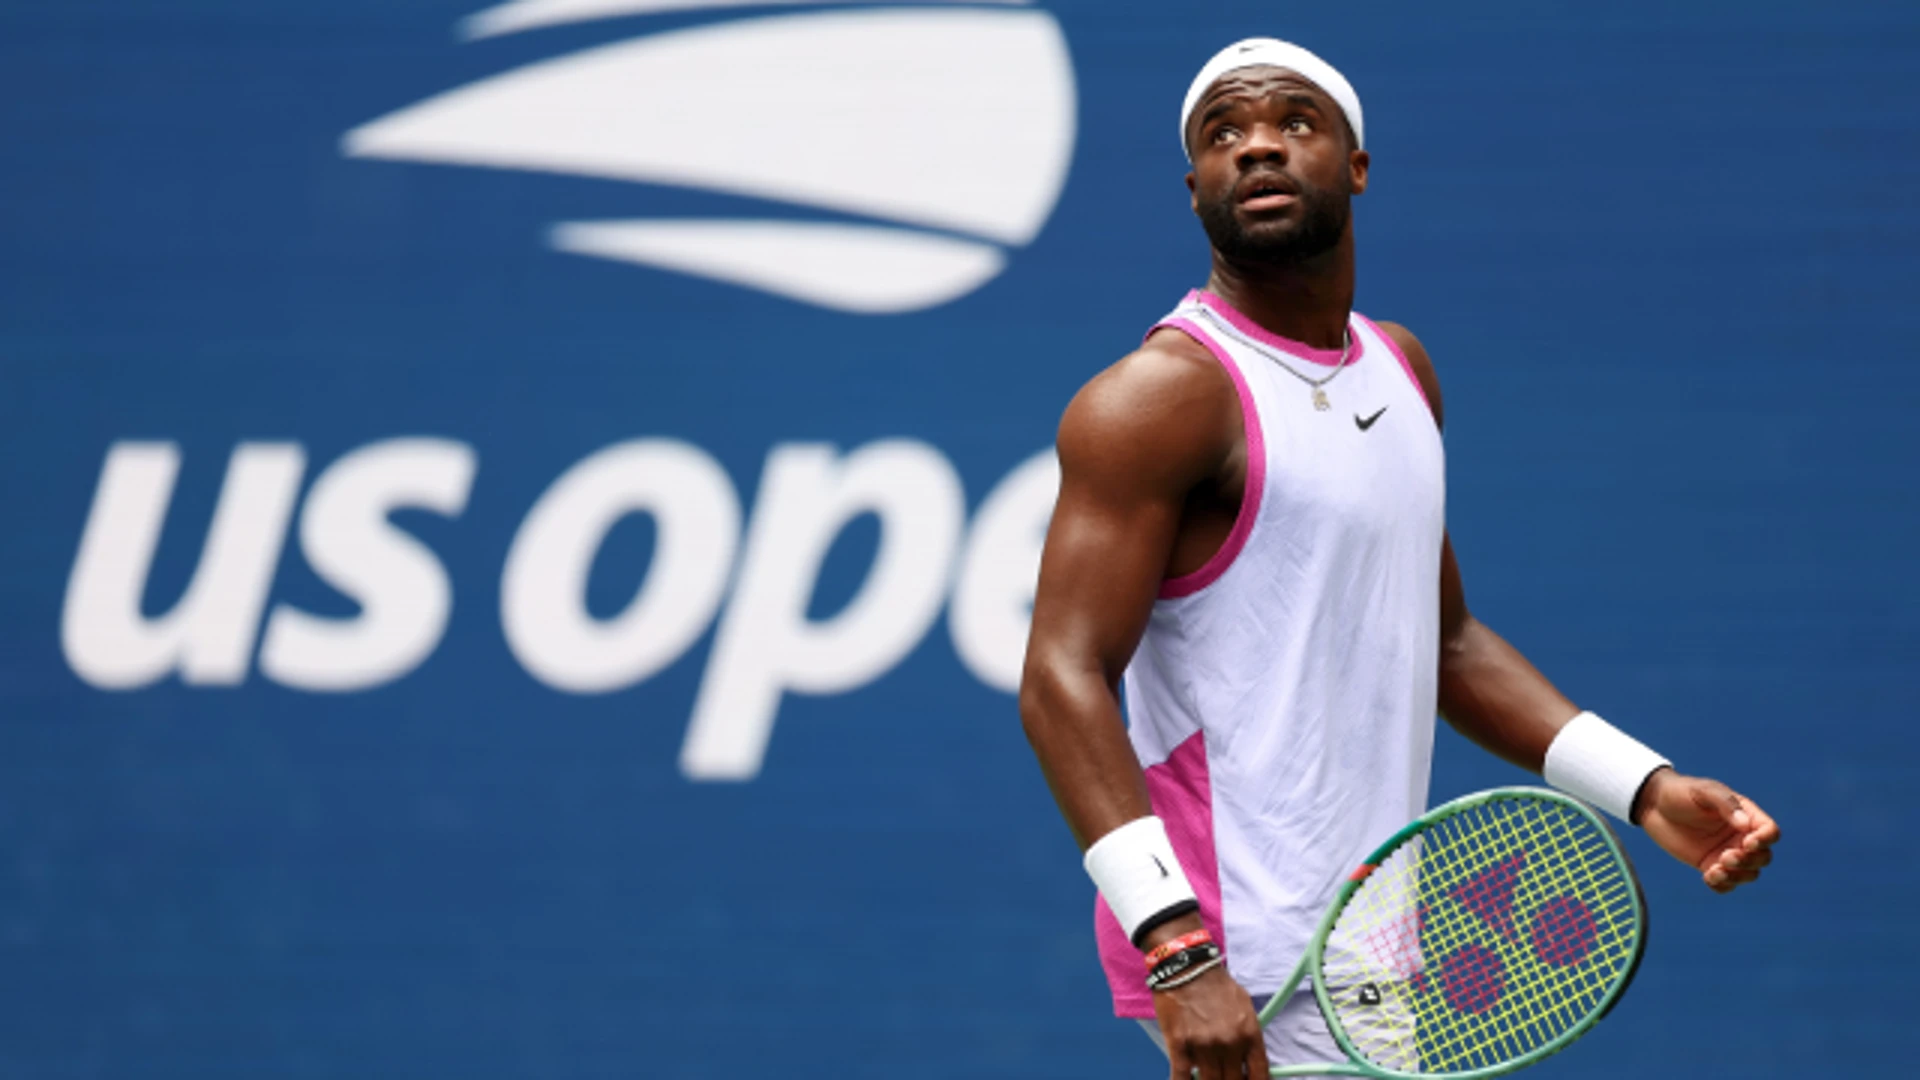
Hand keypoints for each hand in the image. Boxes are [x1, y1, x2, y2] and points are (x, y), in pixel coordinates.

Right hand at [1151, 962, 1267, 1079]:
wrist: (1186, 965)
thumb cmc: (1216, 984)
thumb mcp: (1244, 1006)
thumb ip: (1247, 1035)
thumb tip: (1247, 1062)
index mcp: (1249, 1033)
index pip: (1259, 1074)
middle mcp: (1229, 1043)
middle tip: (1225, 1078)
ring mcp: (1204, 1045)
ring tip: (1205, 1078)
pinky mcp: (1179, 1044)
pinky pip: (1181, 1077)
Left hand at [1634, 769, 1779, 892]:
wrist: (1653, 805)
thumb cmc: (1680, 792)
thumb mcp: (1702, 792)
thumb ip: (1725, 804)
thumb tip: (1745, 824)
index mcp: (1745, 815)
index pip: (1769, 831)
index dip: (1765, 840)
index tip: (1747, 842)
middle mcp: (1740, 836)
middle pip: (1763, 857)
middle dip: (1749, 861)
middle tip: (1726, 856)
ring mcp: (1726, 852)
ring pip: (1749, 873)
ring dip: (1737, 876)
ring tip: (1714, 870)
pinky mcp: (1710, 864)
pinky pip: (1726, 883)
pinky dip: (1723, 885)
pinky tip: (1708, 877)